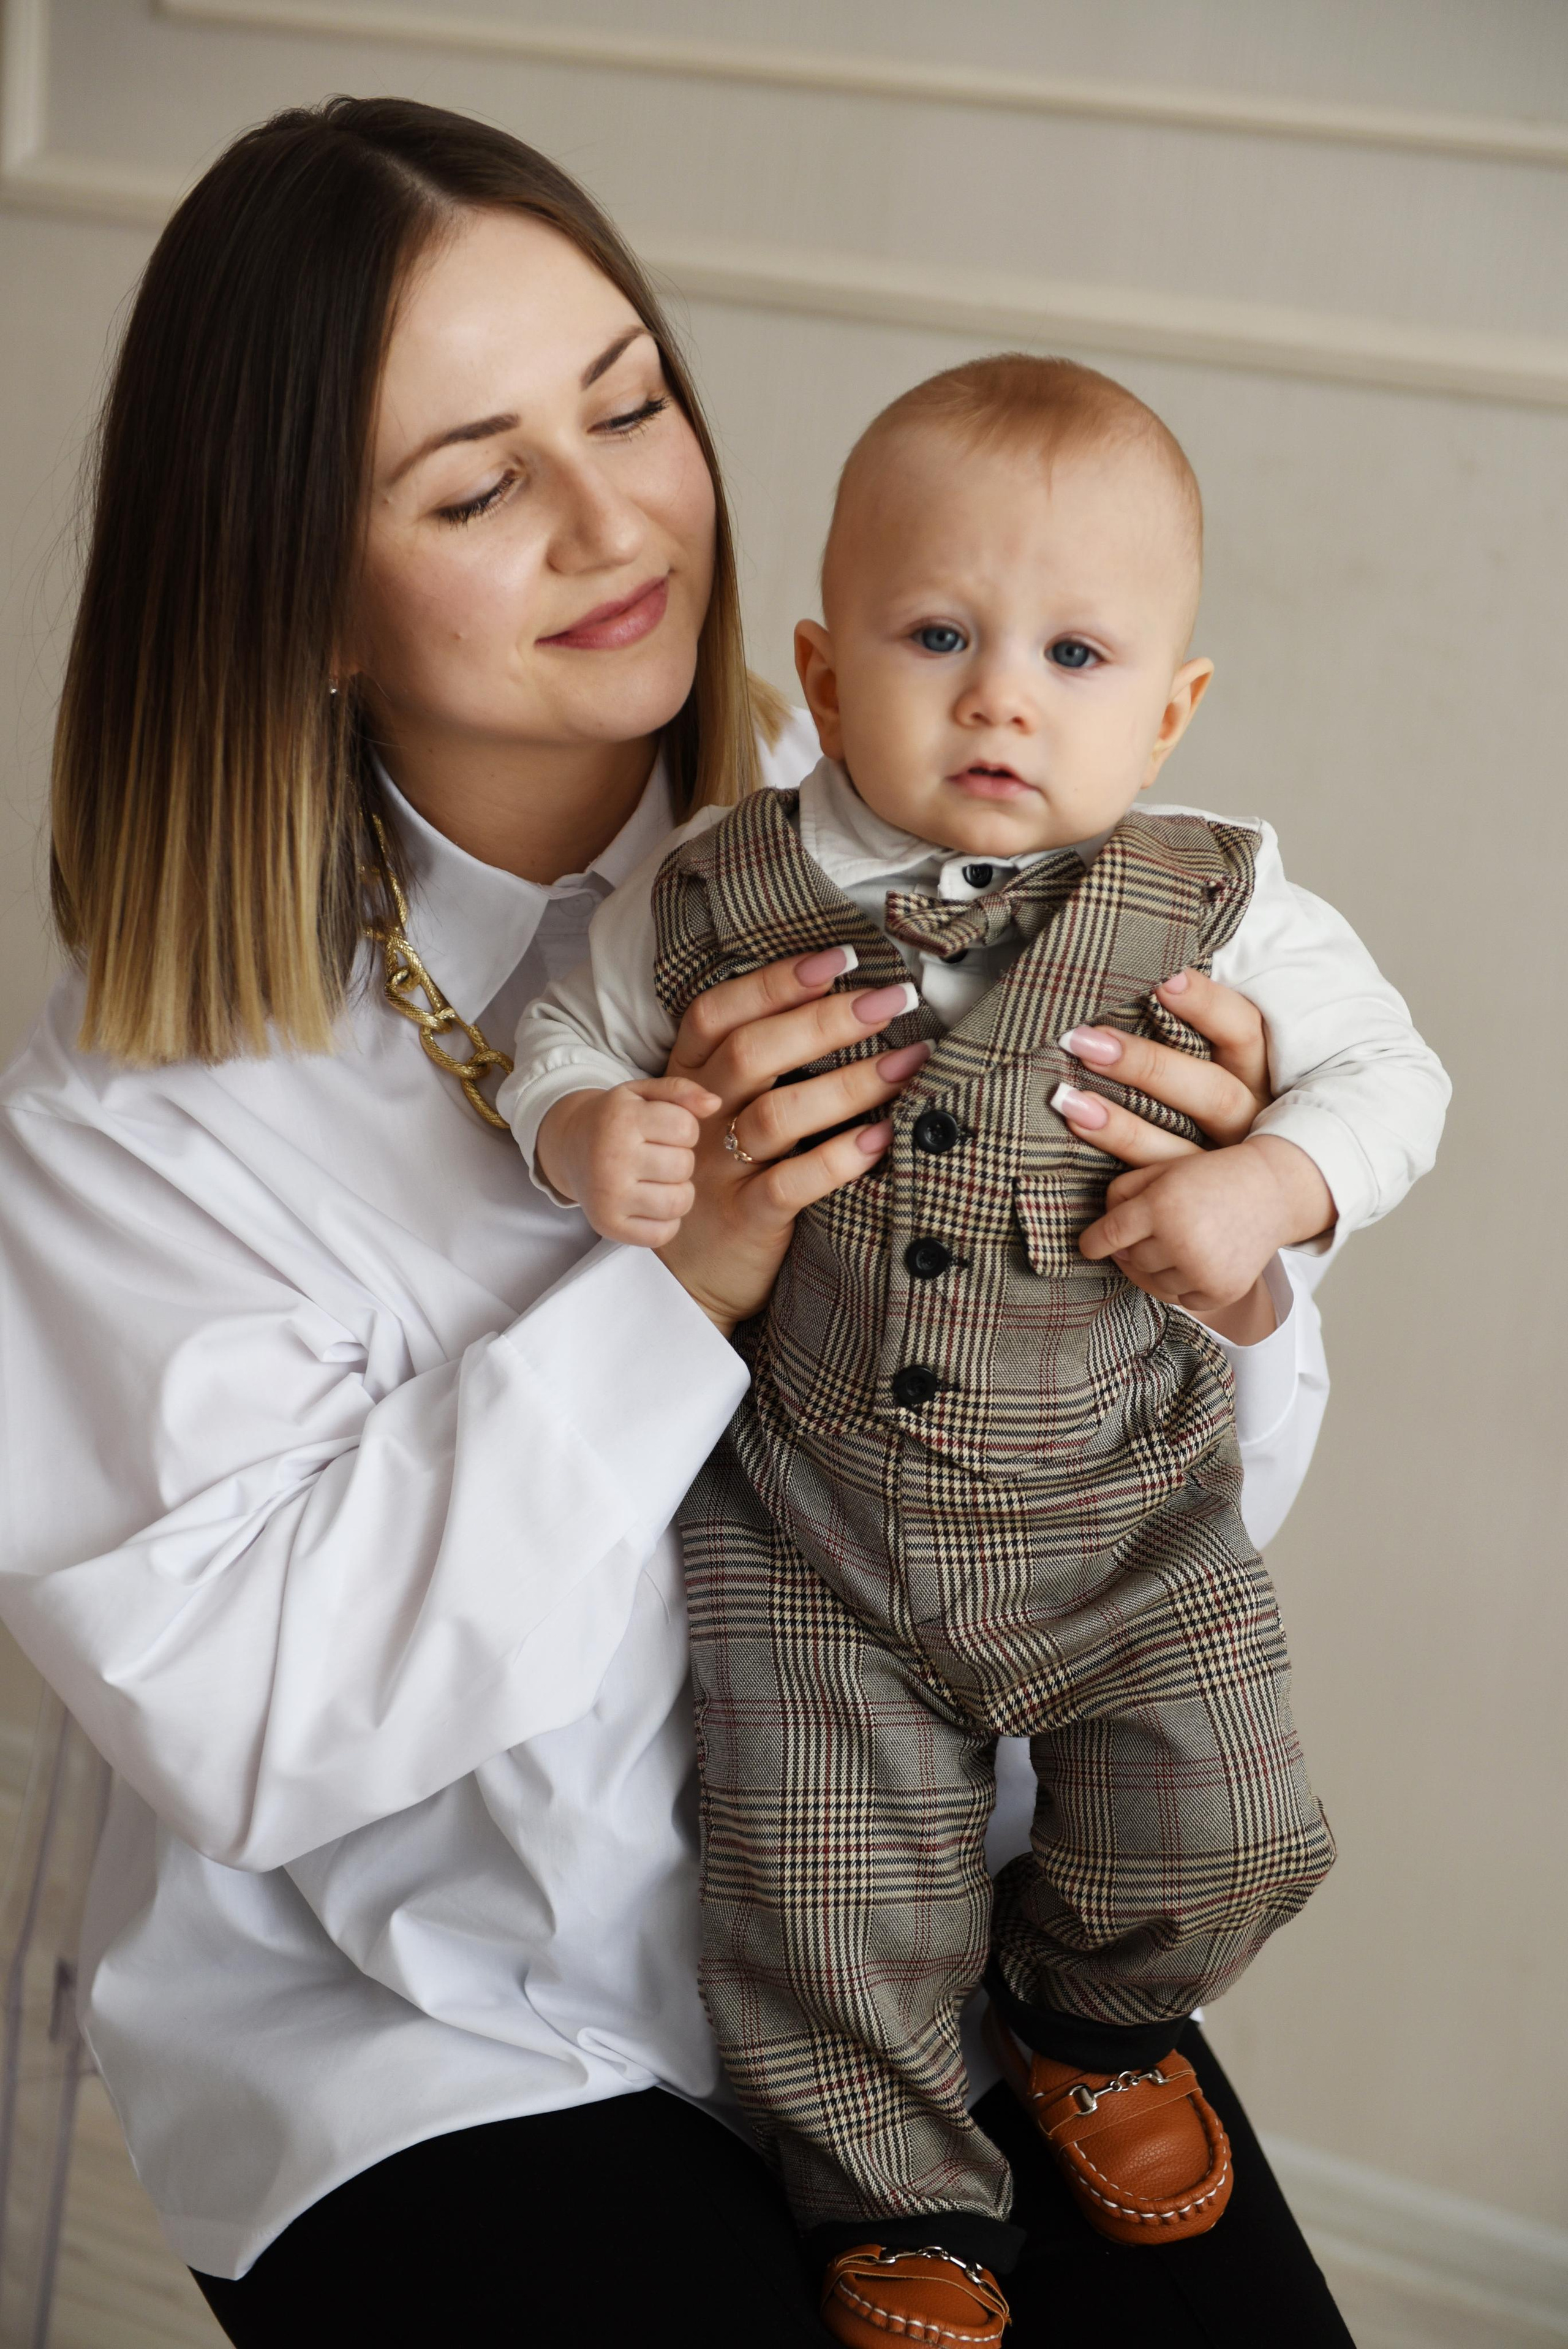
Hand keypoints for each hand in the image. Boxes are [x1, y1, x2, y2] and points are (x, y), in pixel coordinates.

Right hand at [537, 1078, 720, 1246]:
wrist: (569, 1148)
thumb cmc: (615, 1119)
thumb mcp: (643, 1094)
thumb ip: (681, 1091)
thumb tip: (714, 1104)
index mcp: (620, 1120)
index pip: (686, 1128)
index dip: (685, 1129)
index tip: (664, 1130)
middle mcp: (610, 1159)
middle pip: (684, 1165)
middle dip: (680, 1159)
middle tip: (659, 1155)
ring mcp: (607, 1196)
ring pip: (678, 1202)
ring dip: (678, 1191)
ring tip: (659, 1179)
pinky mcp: (607, 1225)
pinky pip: (663, 1233)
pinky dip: (666, 1221)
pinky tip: (651, 1202)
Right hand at [654, 947, 929, 1335]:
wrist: (682, 1279)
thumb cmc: (722, 1178)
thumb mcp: (719, 1115)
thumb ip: (763, 1067)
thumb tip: (852, 1004)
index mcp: (688, 1081)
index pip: (718, 1014)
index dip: (774, 981)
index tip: (838, 958)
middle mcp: (698, 1119)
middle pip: (752, 1053)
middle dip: (825, 1019)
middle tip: (890, 998)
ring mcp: (717, 1171)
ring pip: (776, 1114)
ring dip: (848, 1083)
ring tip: (909, 1062)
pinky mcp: (743, 1219)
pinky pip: (791, 1184)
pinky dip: (840, 1158)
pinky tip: (884, 1136)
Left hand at [1059, 968, 1334, 1339]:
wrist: (1260, 1205)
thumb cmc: (1224, 1114)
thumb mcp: (1226, 1066)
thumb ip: (1192, 1026)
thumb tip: (1144, 962)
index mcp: (1263, 1078)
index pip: (1245, 1031)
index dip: (1207, 1004)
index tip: (1165, 975)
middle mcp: (1253, 1127)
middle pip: (1211, 1095)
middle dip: (1147, 1066)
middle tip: (1083, 1039)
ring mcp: (1228, 1177)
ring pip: (1180, 1154)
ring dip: (1120, 1128)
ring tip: (1066, 1102)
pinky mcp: (1201, 1214)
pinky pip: (1160, 1201)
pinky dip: (1120, 1186)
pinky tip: (1084, 1171)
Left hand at [1077, 1134, 1333, 1320]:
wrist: (1272, 1191)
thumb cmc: (1208, 1177)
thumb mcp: (1162, 1170)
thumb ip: (1121, 1192)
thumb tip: (1097, 1236)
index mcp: (1162, 1205)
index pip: (1109, 1235)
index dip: (1093, 1243)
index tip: (1087, 1247)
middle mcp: (1181, 1241)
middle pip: (1130, 1259)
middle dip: (1133, 1246)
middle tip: (1153, 1231)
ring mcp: (1203, 1271)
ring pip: (1153, 1283)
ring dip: (1157, 1267)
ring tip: (1176, 1243)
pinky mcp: (1221, 1292)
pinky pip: (1181, 1300)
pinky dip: (1182, 1284)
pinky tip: (1195, 1260)